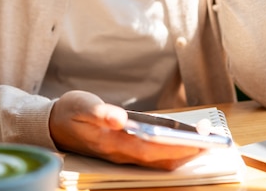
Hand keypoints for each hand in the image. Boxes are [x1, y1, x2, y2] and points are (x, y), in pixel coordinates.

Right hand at [49, 91, 203, 169]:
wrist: (53, 125)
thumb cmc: (69, 113)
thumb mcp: (81, 107)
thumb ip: (100, 113)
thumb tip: (119, 118)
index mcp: (112, 144)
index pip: (151, 151)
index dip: (176, 149)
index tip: (200, 143)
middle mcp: (121, 153)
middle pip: (160, 159)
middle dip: (187, 151)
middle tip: (211, 140)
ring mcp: (123, 153)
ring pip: (158, 159)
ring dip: (182, 151)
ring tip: (204, 139)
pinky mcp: (125, 149)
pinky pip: (153, 154)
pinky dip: (171, 149)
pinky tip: (183, 139)